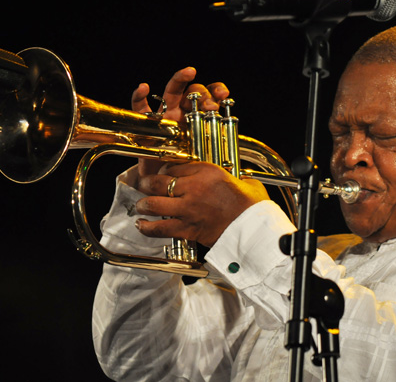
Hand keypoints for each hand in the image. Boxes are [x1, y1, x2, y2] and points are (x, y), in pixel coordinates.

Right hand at [131, 67, 228, 177]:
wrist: (167, 179)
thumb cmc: (187, 165)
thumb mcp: (204, 154)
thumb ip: (214, 145)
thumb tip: (228, 145)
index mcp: (199, 115)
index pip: (210, 95)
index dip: (216, 90)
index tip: (224, 94)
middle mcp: (183, 110)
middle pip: (193, 91)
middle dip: (203, 94)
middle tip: (210, 106)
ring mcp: (165, 113)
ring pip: (172, 91)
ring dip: (180, 80)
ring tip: (189, 73)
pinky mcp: (147, 122)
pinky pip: (139, 107)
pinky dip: (139, 96)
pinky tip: (144, 88)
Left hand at [134, 162, 268, 246]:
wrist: (254, 228)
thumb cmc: (253, 206)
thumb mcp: (244, 181)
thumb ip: (233, 177)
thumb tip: (237, 180)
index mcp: (208, 171)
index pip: (175, 166)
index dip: (165, 170)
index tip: (163, 174)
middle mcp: (194, 188)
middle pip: (158, 182)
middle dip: (146, 183)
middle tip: (143, 186)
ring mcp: (188, 209)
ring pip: (153, 204)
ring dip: (143, 204)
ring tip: (141, 206)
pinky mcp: (188, 228)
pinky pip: (160, 228)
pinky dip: (148, 228)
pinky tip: (142, 225)